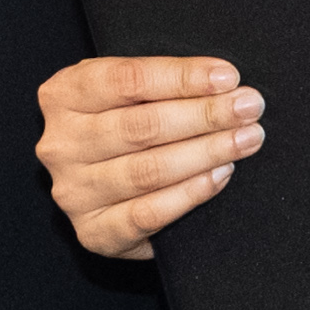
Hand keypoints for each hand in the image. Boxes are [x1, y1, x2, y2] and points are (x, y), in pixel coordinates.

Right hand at [34, 55, 263, 258]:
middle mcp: (61, 143)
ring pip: (148, 170)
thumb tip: (224, 83)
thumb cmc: (125, 127)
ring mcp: (73, 191)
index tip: (227, 77)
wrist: (103, 190)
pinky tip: (220, 176)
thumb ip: (161, 84)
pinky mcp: (94, 232)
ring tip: (246, 139)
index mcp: (64, 94)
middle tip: (249, 108)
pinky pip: (148, 214)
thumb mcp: (128, 93)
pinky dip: (189, 193)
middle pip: (141, 126)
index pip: (127, 80)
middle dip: (205, 115)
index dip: (182, 78)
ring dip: (206, 152)